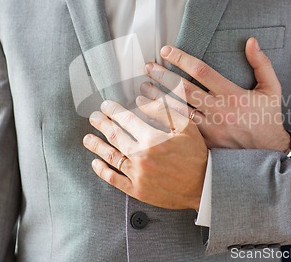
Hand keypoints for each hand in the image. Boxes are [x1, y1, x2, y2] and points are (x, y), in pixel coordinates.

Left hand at [83, 100, 207, 209]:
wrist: (204, 186)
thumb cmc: (197, 155)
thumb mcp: (186, 127)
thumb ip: (163, 111)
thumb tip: (142, 100)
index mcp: (152, 138)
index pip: (126, 119)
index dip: (113, 110)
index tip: (106, 105)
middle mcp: (141, 156)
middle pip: (114, 136)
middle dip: (102, 124)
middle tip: (94, 118)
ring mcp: (137, 175)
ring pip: (110, 156)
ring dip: (96, 145)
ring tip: (87, 138)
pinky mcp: (137, 190)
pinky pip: (114, 179)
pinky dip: (102, 170)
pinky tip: (95, 163)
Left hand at [142, 38, 289, 150]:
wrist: (270, 152)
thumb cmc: (268, 118)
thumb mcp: (272, 88)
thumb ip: (261, 64)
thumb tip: (250, 41)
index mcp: (232, 95)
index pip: (202, 71)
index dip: (182, 59)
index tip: (166, 51)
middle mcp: (218, 111)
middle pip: (183, 90)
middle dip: (163, 76)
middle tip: (148, 67)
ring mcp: (210, 129)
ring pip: (178, 111)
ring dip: (158, 99)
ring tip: (143, 89)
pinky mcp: (205, 144)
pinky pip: (181, 131)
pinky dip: (165, 122)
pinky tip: (151, 115)